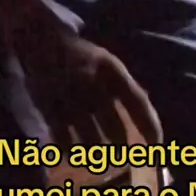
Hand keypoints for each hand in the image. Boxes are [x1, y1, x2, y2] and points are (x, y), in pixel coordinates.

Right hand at [13, 7, 162, 149]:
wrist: (38, 39)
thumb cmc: (79, 55)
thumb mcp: (107, 64)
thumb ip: (125, 90)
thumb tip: (146, 125)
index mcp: (112, 71)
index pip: (139, 104)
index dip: (151, 129)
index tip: (157, 148)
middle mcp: (94, 85)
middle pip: (116, 133)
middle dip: (120, 149)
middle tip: (118, 156)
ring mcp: (71, 100)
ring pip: (92, 144)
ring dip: (96, 154)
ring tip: (95, 156)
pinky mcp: (50, 111)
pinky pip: (66, 144)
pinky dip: (71, 151)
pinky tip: (72, 151)